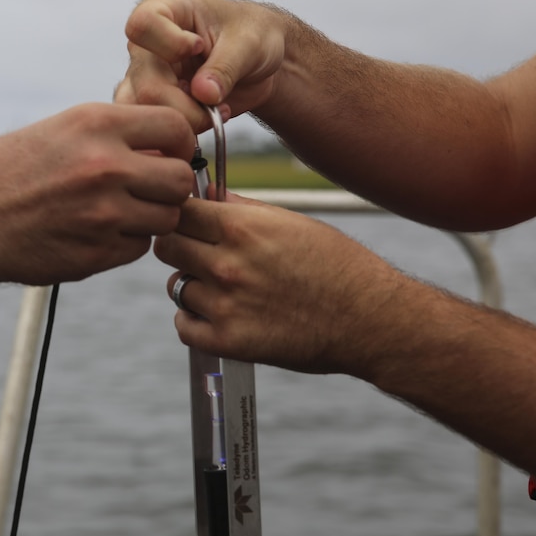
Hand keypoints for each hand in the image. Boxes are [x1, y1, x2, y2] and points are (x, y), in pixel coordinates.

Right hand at [0, 102, 195, 285]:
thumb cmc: (5, 172)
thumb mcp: (59, 132)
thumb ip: (114, 135)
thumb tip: (169, 147)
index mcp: (96, 124)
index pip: (176, 128)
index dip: (179, 145)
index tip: (167, 155)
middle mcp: (105, 166)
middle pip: (181, 178)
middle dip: (171, 185)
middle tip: (149, 189)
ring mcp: (104, 213)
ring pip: (167, 217)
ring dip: (151, 216)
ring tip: (118, 211)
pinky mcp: (97, 253)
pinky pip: (139, 247)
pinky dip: (126, 242)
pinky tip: (96, 232)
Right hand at [114, 0, 289, 132]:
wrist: (258, 64)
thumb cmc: (253, 36)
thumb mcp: (250, 43)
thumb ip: (226, 67)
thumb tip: (203, 94)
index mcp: (163, 11)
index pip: (142, 26)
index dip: (171, 44)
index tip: (201, 47)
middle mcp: (145, 47)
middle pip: (145, 83)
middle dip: (184, 105)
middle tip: (218, 105)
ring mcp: (145, 79)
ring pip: (141, 112)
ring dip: (180, 123)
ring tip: (211, 117)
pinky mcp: (153, 107)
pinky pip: (150, 129)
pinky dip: (178, 135)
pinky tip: (205, 123)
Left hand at [154, 195, 405, 375]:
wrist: (369, 319)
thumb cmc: (336, 265)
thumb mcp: (290, 222)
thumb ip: (241, 209)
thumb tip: (207, 194)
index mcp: (242, 229)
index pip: (177, 211)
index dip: (178, 213)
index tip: (186, 220)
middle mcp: (227, 265)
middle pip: (166, 246)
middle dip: (178, 245)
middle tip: (198, 252)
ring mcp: (225, 305)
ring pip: (175, 286)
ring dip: (191, 285)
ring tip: (222, 287)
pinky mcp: (228, 341)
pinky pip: (183, 325)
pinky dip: (194, 320)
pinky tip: (218, 313)